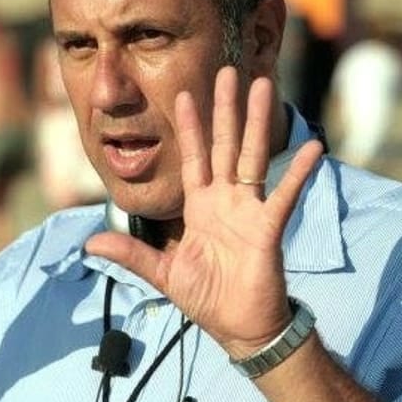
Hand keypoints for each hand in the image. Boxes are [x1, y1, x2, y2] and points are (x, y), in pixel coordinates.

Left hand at [86, 67, 322, 357]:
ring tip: (264, 86)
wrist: (240, 329)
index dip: (189, 127)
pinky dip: (297, 172)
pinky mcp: (268, 227)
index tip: (183, 93)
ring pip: (252, 156)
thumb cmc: (206, 299)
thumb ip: (131, 255)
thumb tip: (89, 245)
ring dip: (257, 122)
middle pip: (224, 145)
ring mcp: (249, 210)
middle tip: (230, 72)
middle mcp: (225, 201)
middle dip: (226, 109)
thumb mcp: (162, 274)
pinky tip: (311, 146)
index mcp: (200, 208)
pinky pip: (284, 194)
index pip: (193, 158)